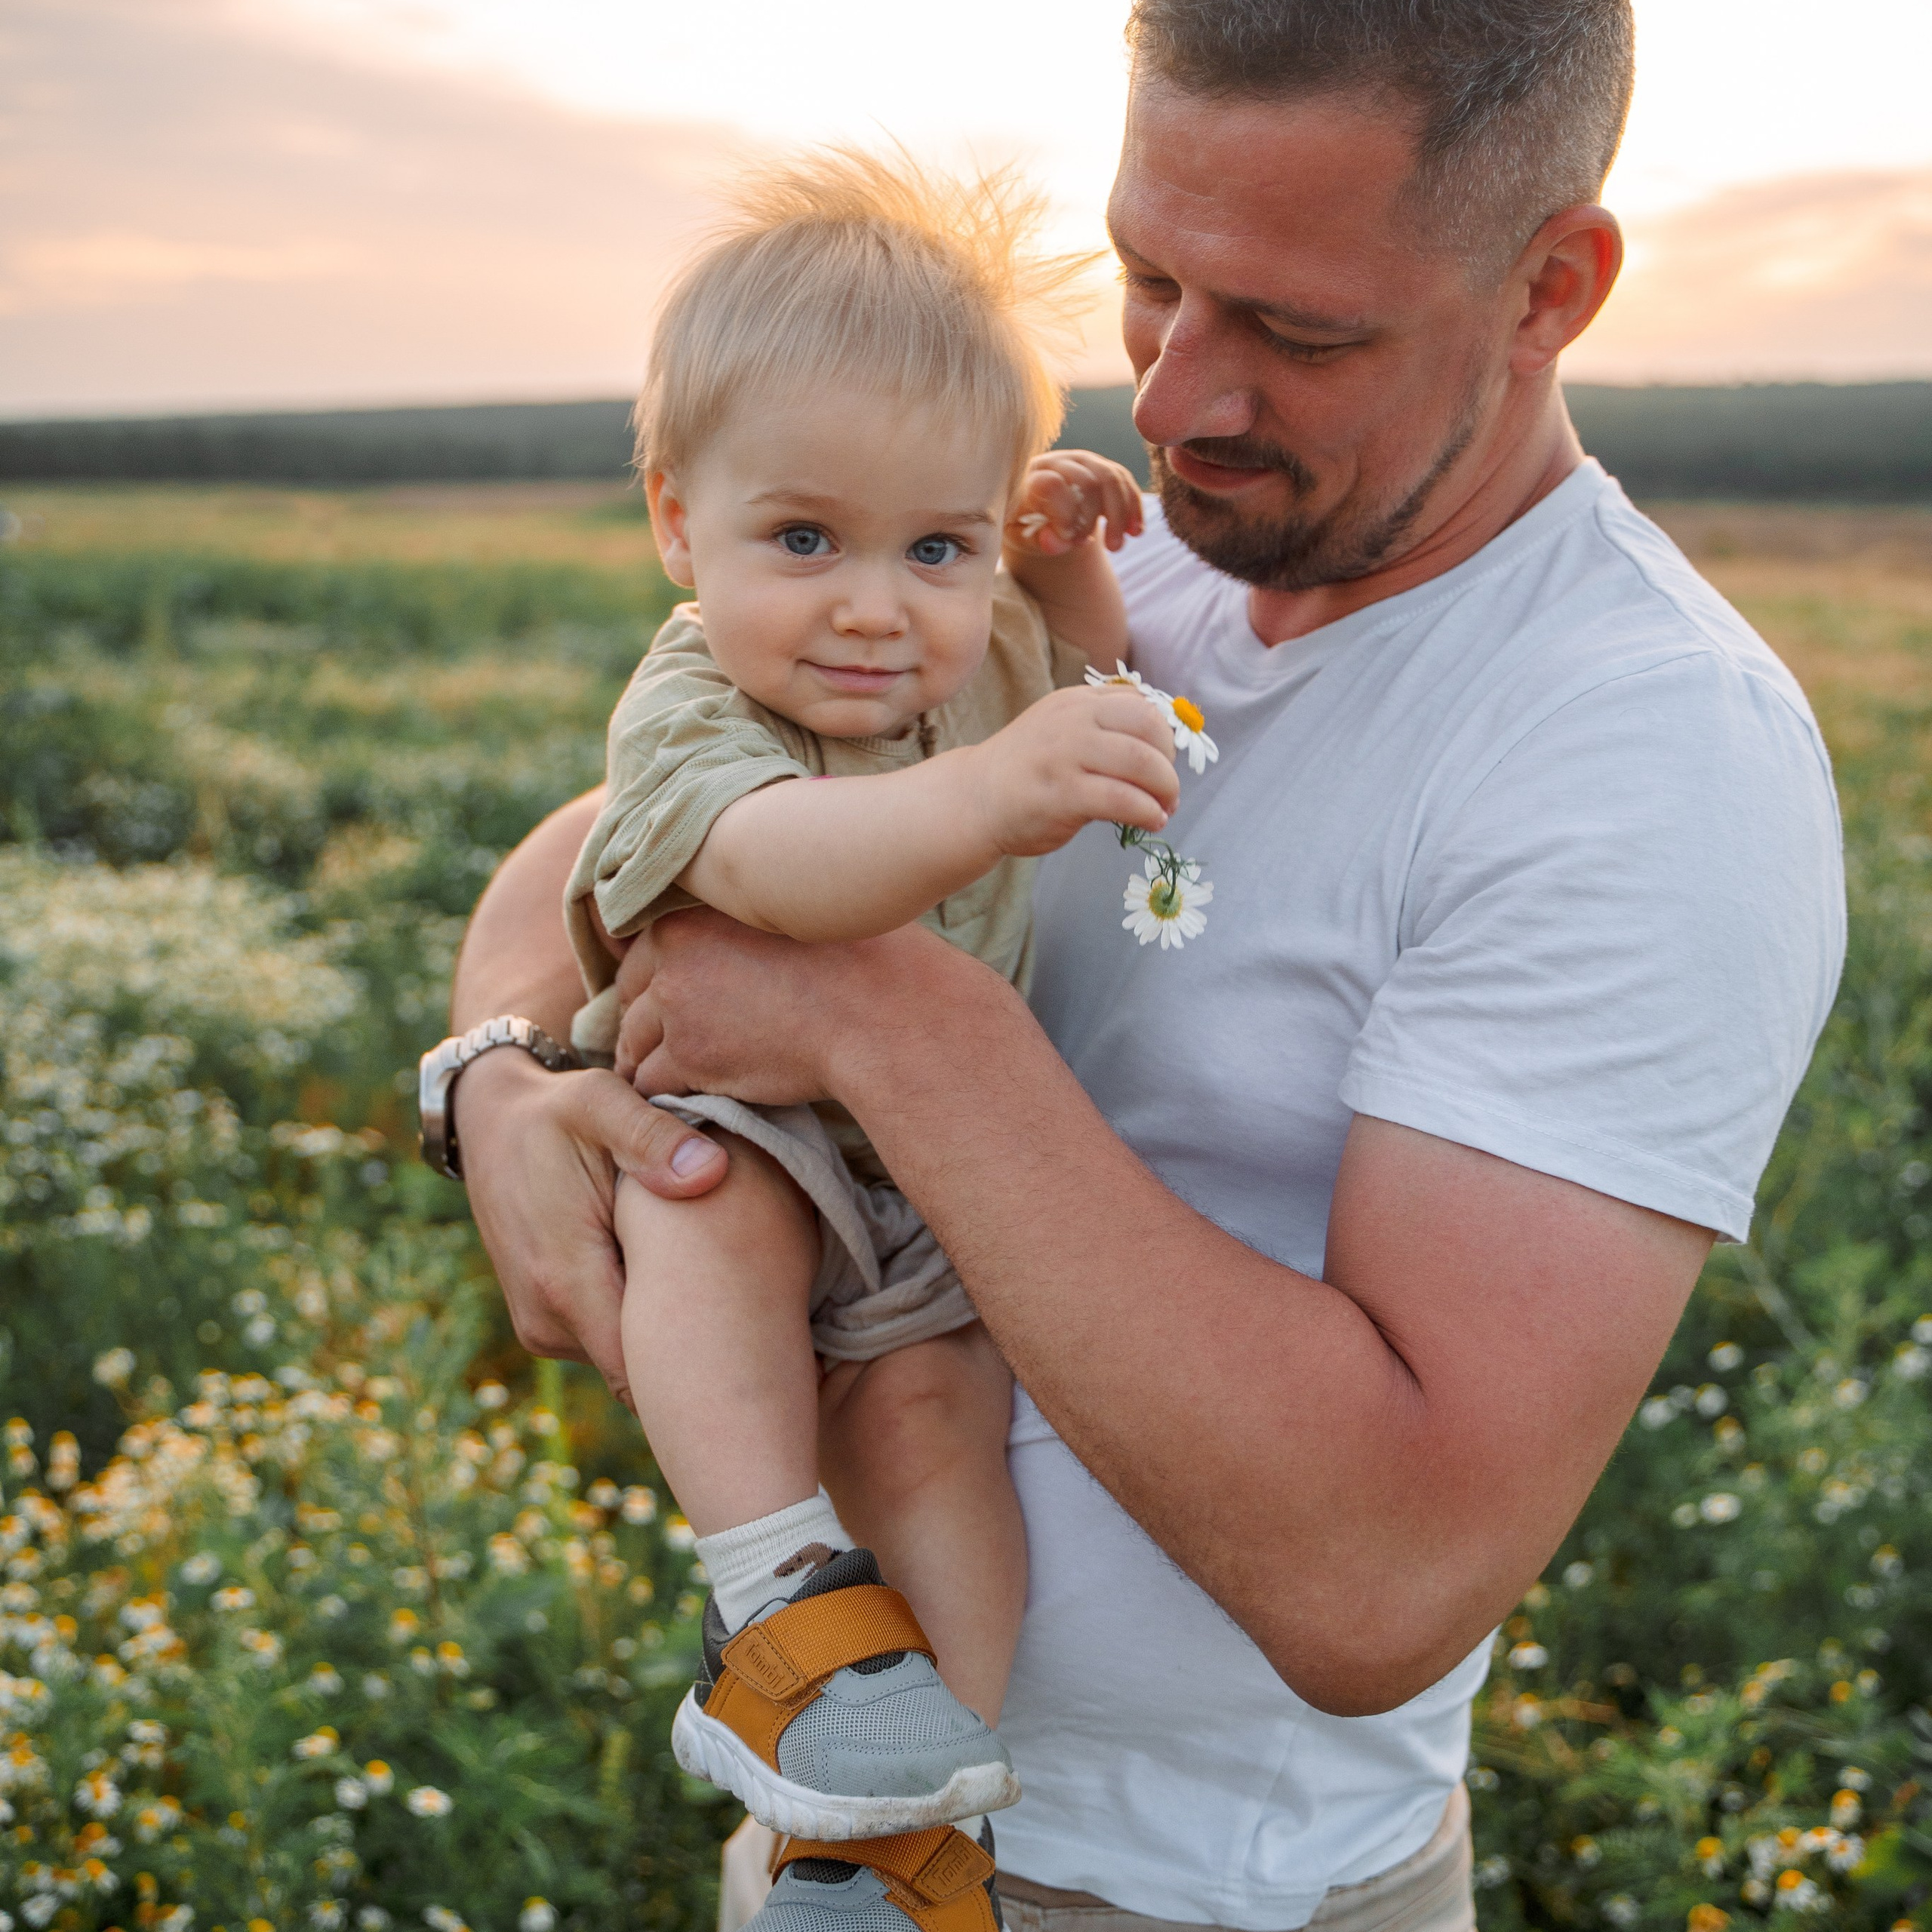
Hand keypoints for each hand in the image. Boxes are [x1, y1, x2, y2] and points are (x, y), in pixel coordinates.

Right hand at [451, 1044, 728, 1406]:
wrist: (493, 1124)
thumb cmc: (555, 1113)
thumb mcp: (602, 1103)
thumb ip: (653, 1137)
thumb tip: (710, 1172)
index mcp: (563, 1281)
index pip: (641, 1370)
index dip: (701, 1359)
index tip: (756, 1336)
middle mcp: (547, 1322)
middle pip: (639, 1370)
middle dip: (694, 1346)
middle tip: (758, 1312)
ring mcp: (544, 1329)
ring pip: (626, 1357)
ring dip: (667, 1327)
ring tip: (719, 1284)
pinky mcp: (548, 1324)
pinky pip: (608, 1340)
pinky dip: (642, 1316)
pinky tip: (679, 1278)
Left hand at [612, 908, 969, 1110]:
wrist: (881, 1011)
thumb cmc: (865, 957)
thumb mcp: (801, 908)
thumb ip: (758, 913)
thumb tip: (763, 917)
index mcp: (698, 905)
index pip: (647, 943)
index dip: (661, 974)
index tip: (676, 995)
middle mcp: (674, 948)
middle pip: (632, 990)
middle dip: (648, 1017)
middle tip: (668, 1041)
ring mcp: (676, 1003)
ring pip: (635, 1040)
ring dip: (650, 1060)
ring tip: (670, 1076)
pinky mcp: (688, 1055)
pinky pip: (651, 1081)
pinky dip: (664, 1094)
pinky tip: (685, 1099)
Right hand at [964, 685, 1178, 857]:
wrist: (974, 799)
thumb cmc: (1027, 770)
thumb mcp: (1062, 729)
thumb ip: (1103, 727)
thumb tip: (1160, 746)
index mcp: (1077, 701)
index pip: (1142, 705)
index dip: (1164, 737)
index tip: (1162, 763)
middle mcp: (1073, 720)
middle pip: (1149, 727)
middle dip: (1170, 762)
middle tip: (1167, 790)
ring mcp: (1066, 755)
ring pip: (1142, 762)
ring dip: (1166, 790)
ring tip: (1164, 809)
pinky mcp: (1063, 794)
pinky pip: (1123, 799)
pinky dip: (1148, 812)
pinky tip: (1150, 822)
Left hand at [1003, 449, 1144, 559]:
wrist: (1040, 514)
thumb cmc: (1027, 526)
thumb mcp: (1023, 538)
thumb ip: (1037, 540)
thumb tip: (1055, 541)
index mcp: (1032, 477)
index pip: (1053, 485)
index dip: (1066, 514)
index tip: (1071, 540)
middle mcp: (1058, 461)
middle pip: (1087, 482)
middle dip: (1096, 518)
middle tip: (1093, 548)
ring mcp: (1083, 461)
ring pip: (1111, 479)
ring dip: (1120, 515)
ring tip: (1116, 547)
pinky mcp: (1103, 467)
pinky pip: (1125, 482)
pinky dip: (1133, 508)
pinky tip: (1135, 532)